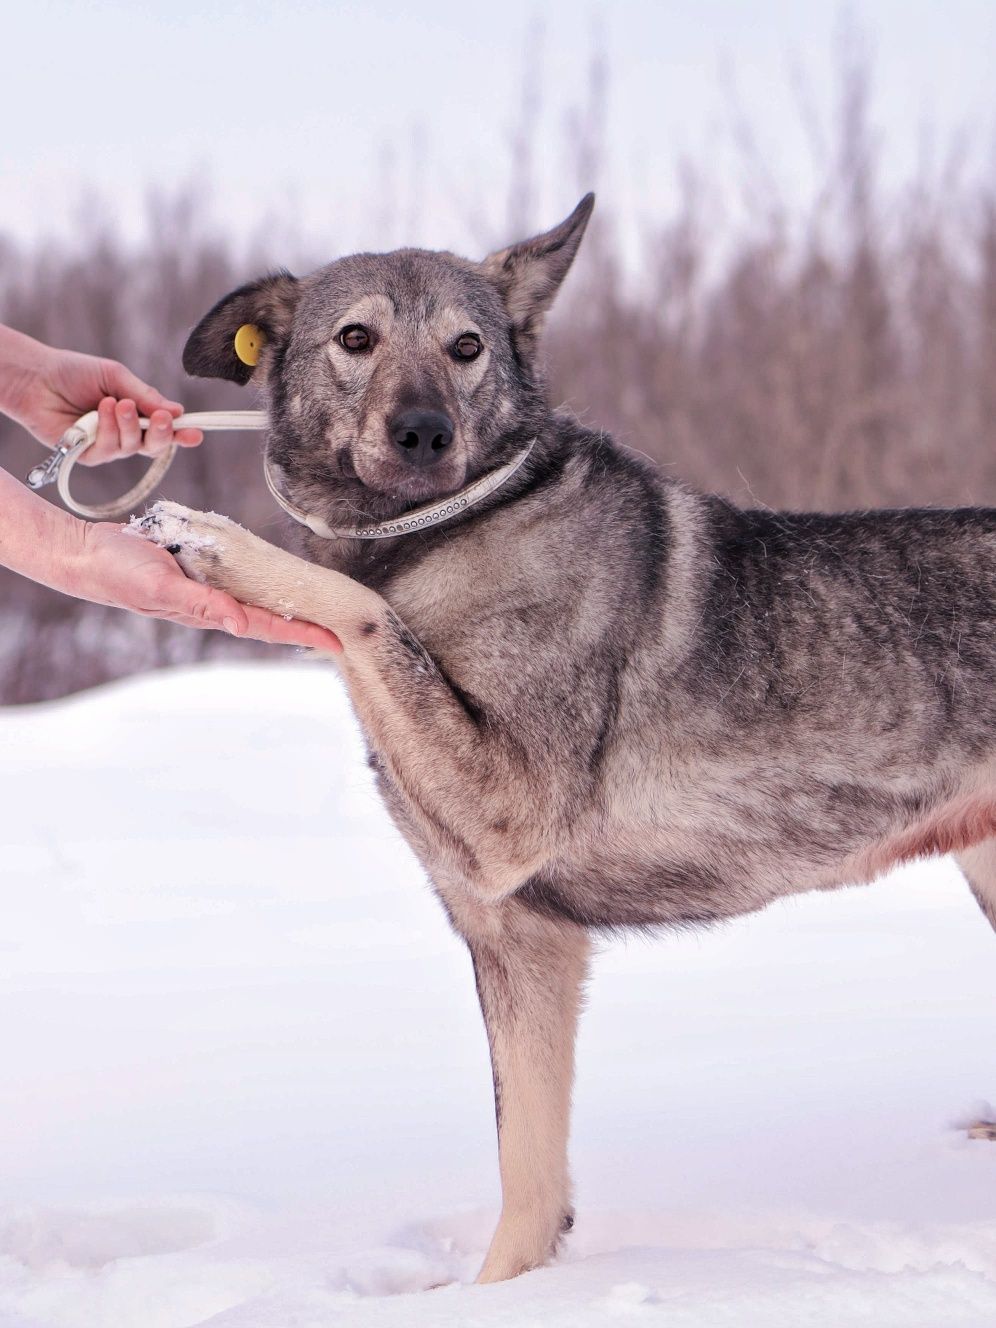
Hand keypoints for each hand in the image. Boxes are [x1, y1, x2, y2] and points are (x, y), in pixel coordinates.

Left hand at [2, 332, 202, 461]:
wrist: (38, 378)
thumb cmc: (75, 373)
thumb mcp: (116, 377)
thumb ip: (144, 395)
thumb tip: (176, 411)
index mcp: (137, 414)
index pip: (165, 429)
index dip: (182, 434)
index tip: (197, 433)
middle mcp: (125, 434)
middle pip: (155, 446)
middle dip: (162, 434)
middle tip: (161, 419)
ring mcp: (108, 446)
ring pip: (132, 447)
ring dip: (127, 426)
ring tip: (114, 403)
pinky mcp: (88, 455)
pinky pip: (108, 450)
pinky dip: (106, 430)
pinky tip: (98, 411)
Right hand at [73, 522, 341, 649]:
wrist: (83, 554)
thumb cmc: (116, 573)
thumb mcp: (159, 587)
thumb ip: (199, 604)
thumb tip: (239, 623)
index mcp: (208, 611)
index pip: (267, 625)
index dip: (303, 633)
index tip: (337, 641)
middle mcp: (211, 602)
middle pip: (268, 616)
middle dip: (304, 623)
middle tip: (344, 626)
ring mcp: (203, 586)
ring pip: (253, 596)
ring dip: (284, 603)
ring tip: (318, 606)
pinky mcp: (194, 567)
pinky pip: (233, 575)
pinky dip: (257, 577)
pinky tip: (271, 577)